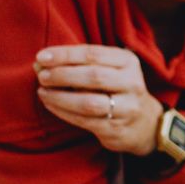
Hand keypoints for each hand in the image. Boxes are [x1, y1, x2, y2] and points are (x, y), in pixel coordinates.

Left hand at [34, 45, 163, 155]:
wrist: (145, 123)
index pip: (93, 54)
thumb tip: (40, 64)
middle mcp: (132, 84)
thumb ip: (77, 64)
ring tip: (43, 92)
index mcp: (128, 62)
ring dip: (60, 97)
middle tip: (42, 76)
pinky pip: (85, 120)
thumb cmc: (116, 89)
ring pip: (89, 102)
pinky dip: (63, 112)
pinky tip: (51, 105)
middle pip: (93, 76)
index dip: (65, 55)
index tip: (41, 57)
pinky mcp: (117, 129)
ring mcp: (127, 108)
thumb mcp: (108, 69)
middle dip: (62, 75)